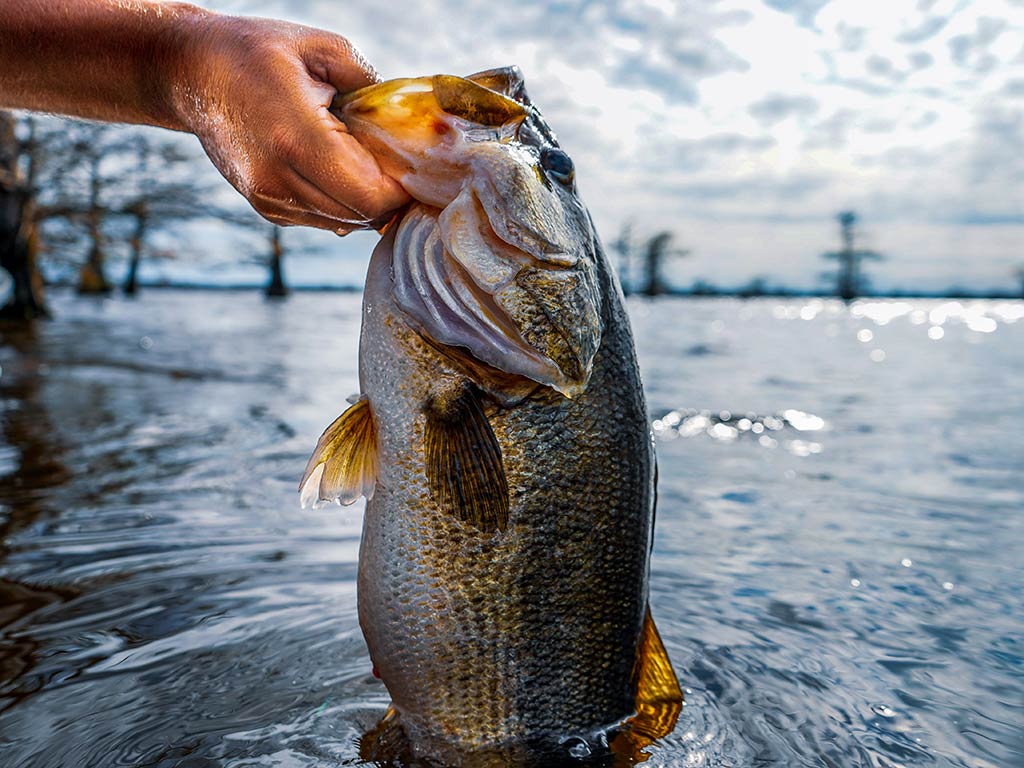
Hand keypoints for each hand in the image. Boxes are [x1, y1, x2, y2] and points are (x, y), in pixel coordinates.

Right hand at [172, 14, 409, 232]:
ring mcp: (269, 198)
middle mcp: (278, 178)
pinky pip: (324, 219)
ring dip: (366, 200)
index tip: (409, 162)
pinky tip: (336, 168)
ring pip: (345, 223)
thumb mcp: (322, 49)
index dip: (401, 187)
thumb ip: (372, 87)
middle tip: (394, 162)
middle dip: (389, 195)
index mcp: (295, 137)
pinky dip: (342, 202)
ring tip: (363, 160)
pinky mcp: (266, 208)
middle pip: (362, 215)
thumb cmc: (257, 52)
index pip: (371, 195)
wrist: (190, 72)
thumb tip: (409, 123)